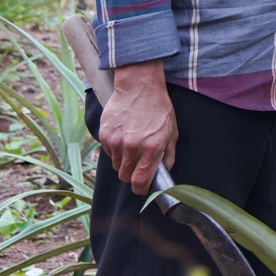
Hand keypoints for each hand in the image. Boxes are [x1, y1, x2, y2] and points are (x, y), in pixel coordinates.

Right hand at [99, 60, 176, 195]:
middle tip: (138, 164)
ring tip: (132, 146)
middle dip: (132, 175)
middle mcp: (132, 147)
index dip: (141, 189)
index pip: (139, 182)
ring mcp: (116, 142)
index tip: (143, 187)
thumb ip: (168, 155)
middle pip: (125, 177)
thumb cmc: (158, 107)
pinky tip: (123, 136)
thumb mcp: (171, 131)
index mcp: (151, 148)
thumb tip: (164, 172)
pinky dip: (115, 150)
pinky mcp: (104, 135)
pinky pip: (108, 153)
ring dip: (123, 162)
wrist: (139, 86)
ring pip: (116, 166)